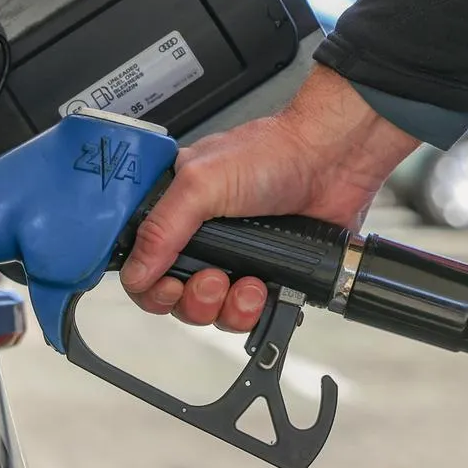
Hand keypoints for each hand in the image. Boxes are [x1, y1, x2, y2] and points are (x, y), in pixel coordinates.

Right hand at [118, 64, 420, 332]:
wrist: (332, 160)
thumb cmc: (271, 154)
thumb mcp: (200, 184)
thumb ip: (161, 229)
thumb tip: (135, 272)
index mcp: (174, 210)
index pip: (140, 262)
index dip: (148, 284)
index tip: (168, 285)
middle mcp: (199, 237)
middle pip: (173, 296)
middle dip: (191, 299)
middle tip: (212, 280)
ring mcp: (232, 258)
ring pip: (209, 311)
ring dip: (224, 307)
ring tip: (245, 284)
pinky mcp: (265, 275)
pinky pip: (246, 314)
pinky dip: (253, 309)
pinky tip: (263, 287)